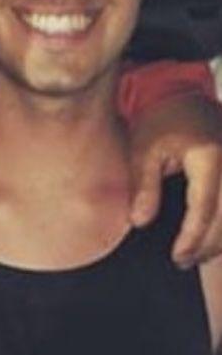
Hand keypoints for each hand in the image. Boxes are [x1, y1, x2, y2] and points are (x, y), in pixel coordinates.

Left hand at [129, 93, 221, 267]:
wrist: (178, 92)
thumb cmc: (157, 119)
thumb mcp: (143, 150)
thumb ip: (144, 186)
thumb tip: (140, 222)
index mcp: (209, 158)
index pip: (205, 208)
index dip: (193, 237)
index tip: (179, 257)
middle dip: (209, 244)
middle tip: (184, 261)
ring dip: (220, 236)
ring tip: (197, 254)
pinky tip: (209, 233)